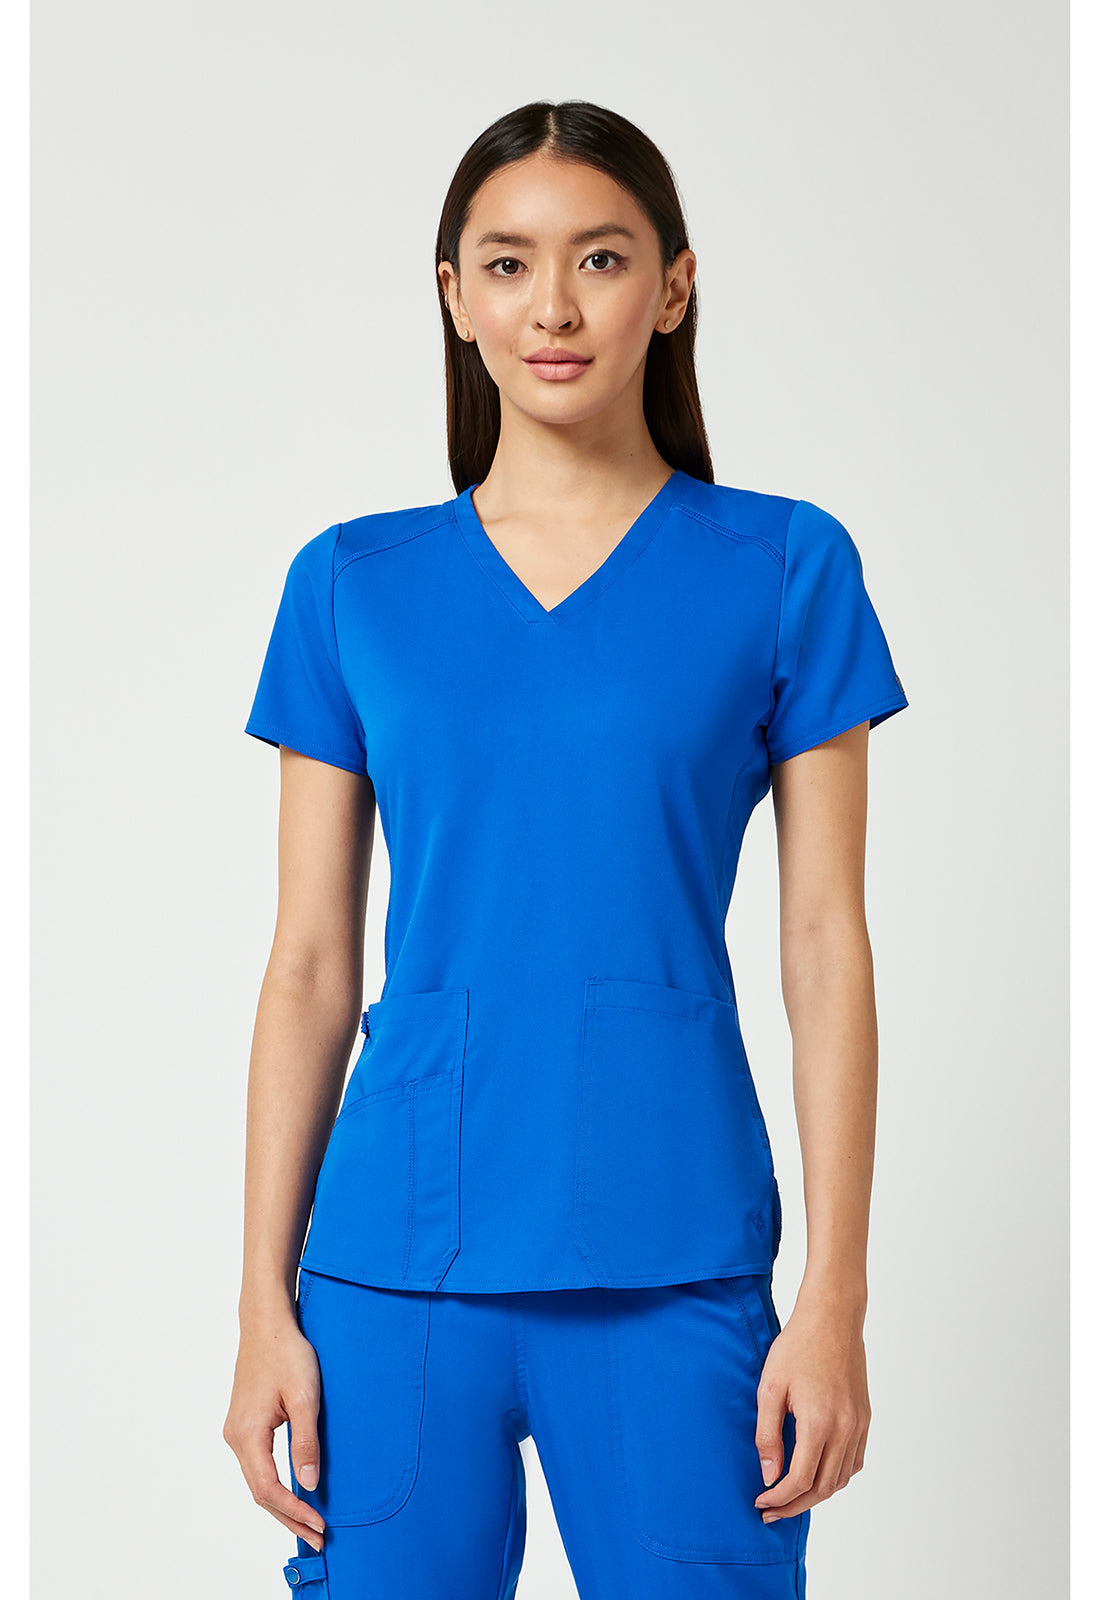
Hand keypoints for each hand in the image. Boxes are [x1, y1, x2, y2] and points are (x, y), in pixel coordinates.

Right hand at [222, 1310, 327, 1551]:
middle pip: (260, 1492)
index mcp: (247, 1434)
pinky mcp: (244, 1424)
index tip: (319, 1525)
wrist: (266, 1324)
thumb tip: (308, 1485)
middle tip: (317, 1537)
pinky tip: (293, 1491)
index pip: (268, 1489)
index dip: (294, 1511)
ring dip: (282, 1503)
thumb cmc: (287, 1354)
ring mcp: (237, 1431)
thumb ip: (306, 1442)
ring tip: (308, 1523)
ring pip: (258, 1480)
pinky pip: (258, 1465)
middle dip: (289, 1517)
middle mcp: (235, 1437)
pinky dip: (275, 1484)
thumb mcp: (306, 1398)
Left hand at [753, 1288, 870, 1522]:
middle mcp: (845, 1429)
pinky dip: (836, 1476)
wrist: (832, 1318)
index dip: (778, 1497)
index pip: (800, 1480)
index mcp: (819, 1422)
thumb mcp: (770, 1387)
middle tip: (771, 1510)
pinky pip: (854, 1461)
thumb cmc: (797, 1347)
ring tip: (790, 1497)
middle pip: (823, 1488)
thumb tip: (769, 1475)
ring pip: (841, 1479)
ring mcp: (859, 1425)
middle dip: (795, 1505)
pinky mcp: (865, 1418)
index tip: (759, 1501)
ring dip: (816, 1495)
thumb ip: (767, 1434)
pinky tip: (817, 1475)